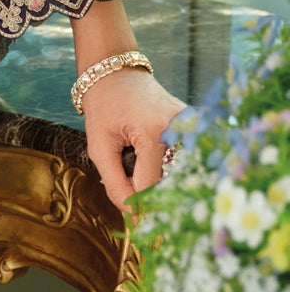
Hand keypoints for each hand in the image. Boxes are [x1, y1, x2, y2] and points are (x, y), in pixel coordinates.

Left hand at [82, 67, 185, 209]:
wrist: (114, 69)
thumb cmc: (103, 104)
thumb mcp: (99, 146)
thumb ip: (114, 183)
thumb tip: (132, 215)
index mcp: (154, 133)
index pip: (151, 186)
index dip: (138, 204)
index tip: (134, 221)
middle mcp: (180, 127)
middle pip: (170, 181)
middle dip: (151, 193)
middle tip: (139, 205)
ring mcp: (190, 123)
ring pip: (179, 171)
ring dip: (161, 179)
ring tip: (141, 173)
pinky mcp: (193, 122)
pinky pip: (184, 156)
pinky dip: (169, 166)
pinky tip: (154, 162)